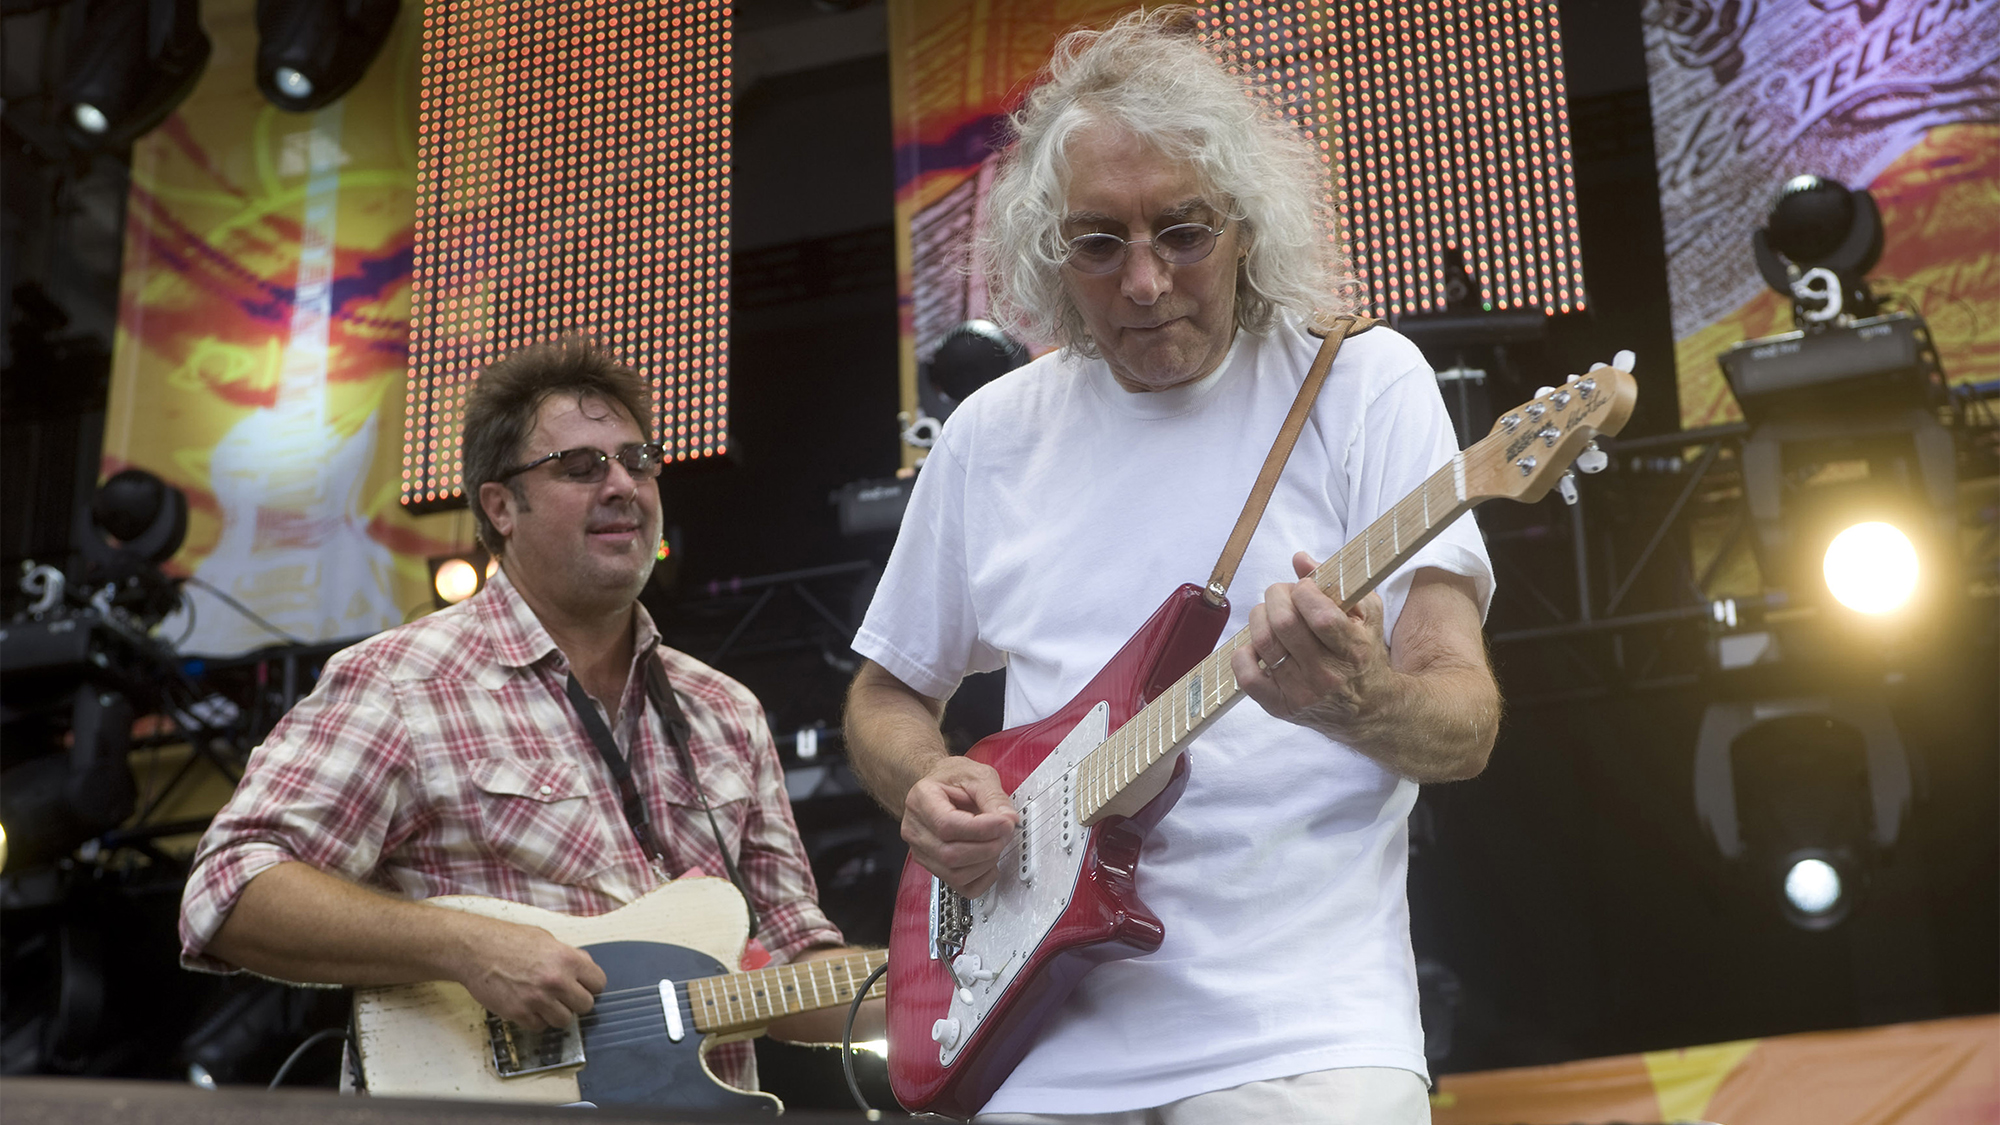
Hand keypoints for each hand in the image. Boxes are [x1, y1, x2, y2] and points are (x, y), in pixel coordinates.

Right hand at [455, 915, 606, 1029]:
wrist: (475, 950)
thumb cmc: (508, 941)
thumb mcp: (546, 939)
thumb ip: (568, 955)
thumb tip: (584, 968)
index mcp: (567, 959)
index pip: (598, 983)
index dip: (591, 985)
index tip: (583, 986)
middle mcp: (556, 981)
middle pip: (585, 1005)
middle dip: (576, 1001)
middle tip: (563, 995)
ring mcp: (538, 999)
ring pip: (565, 1021)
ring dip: (557, 1013)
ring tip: (545, 1001)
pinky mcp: (519, 1013)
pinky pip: (540, 1027)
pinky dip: (536, 1020)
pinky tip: (528, 1006)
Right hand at [901, 755, 1018, 897]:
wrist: (940, 786)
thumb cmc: (953, 779)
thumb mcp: (977, 776)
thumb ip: (994, 797)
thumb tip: (1009, 820)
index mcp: (921, 800)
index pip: (947, 825)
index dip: (981, 829)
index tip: (1005, 823)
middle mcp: (916, 829)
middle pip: (950, 854)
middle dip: (987, 848)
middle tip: (1006, 833)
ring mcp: (922, 851)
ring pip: (955, 874)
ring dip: (986, 863)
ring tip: (997, 842)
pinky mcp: (934, 867)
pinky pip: (960, 886)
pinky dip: (982, 879)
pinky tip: (989, 861)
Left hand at [1232, 551, 1393, 739]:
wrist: (1367, 708)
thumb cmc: (1364, 655)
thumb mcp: (1366, 614)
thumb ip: (1337, 582)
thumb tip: (1299, 560)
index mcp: (1354, 651)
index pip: (1321, 616)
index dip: (1305, 591)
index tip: (1305, 587)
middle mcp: (1327, 675)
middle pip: (1284, 624)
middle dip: (1277, 596)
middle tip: (1282, 594)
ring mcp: (1302, 693)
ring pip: (1263, 642)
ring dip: (1260, 617)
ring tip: (1270, 614)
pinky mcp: (1280, 706)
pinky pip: (1246, 676)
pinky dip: (1244, 654)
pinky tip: (1259, 646)